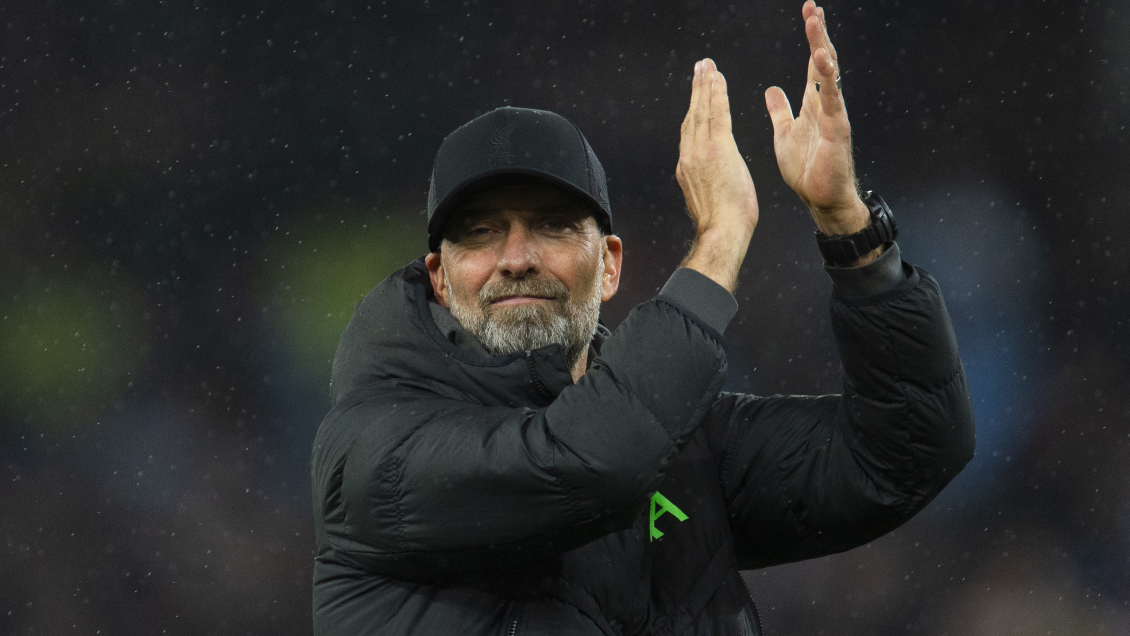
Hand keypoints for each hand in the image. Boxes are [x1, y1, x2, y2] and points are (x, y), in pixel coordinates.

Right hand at [676, 58, 758, 291]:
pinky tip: (718, 79)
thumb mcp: (709, 198)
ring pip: (702, 110)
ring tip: (707, 66)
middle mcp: (689, 155)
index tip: (697, 95)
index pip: (691, 131)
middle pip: (692, 114)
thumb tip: (710, 179)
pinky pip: (717, 114)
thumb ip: (706, 181)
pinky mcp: (718, 149)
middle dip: (697, 89)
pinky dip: (716, 94)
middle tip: (700, 68)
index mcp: (687, 167)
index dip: (694, 109)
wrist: (722, 232)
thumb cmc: (723, 224)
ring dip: (705, 85)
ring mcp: (701, 151)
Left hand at [765, 1, 872, 242]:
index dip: (811, 38)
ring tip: (815, 24)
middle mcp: (825, 103)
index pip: (813, 63)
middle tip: (813, 8)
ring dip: (822, 47)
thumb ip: (780, 110)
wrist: (821, 198)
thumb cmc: (806, 169)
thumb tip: (771, 89)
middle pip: (823, 60)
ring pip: (829, 74)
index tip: (809, 12)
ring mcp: (833, 114)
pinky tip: (823, 59)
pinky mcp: (837, 128)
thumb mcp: (785, 133)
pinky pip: (832, 99)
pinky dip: (828, 79)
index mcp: (812, 103)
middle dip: (818, 34)